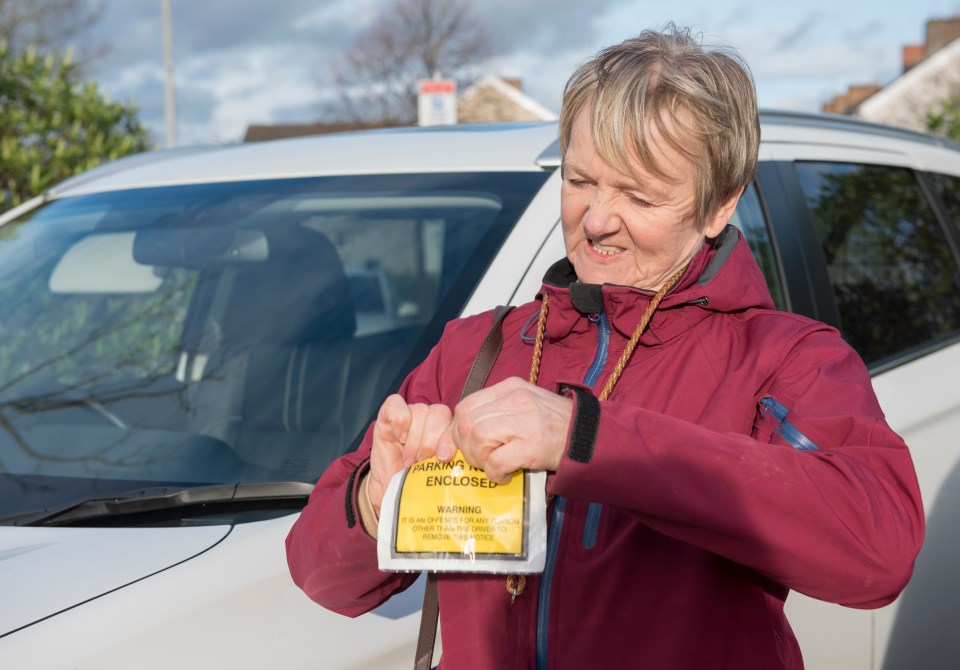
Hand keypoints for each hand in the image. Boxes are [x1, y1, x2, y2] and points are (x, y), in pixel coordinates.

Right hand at [365, 394, 452, 515]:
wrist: (391, 490)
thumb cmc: (417, 483)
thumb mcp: (440, 473)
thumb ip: (454, 461)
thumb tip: (463, 458)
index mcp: (449, 430)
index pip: (455, 422)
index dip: (449, 439)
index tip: (443, 458)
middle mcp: (431, 418)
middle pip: (439, 413)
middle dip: (431, 440)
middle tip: (422, 461)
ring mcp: (410, 413)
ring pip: (420, 411)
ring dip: (414, 438)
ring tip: (409, 460)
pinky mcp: (388, 413)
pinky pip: (395, 404)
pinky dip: (399, 420)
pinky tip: (399, 438)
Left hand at [437, 377, 573, 482]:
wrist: (589, 436)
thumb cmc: (553, 424)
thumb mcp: (524, 405)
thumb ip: (496, 412)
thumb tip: (462, 433)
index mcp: (510, 387)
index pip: (466, 406)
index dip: (458, 430)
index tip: (466, 446)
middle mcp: (516, 400)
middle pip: (468, 423)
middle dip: (467, 448)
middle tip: (480, 460)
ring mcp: (525, 421)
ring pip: (478, 438)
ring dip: (480, 460)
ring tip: (492, 466)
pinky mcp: (533, 445)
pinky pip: (497, 461)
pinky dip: (495, 473)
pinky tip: (504, 475)